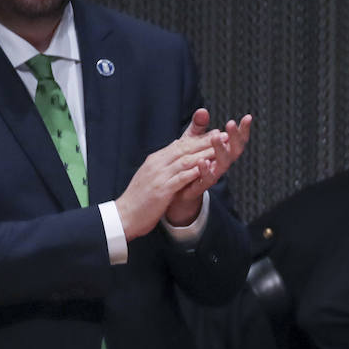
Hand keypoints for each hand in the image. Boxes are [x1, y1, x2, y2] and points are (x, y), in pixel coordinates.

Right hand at [116, 126, 218, 240]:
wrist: (124, 216)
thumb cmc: (139, 199)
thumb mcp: (151, 176)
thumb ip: (164, 165)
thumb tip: (176, 156)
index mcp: (155, 160)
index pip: (180, 144)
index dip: (199, 138)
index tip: (216, 132)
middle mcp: (157, 164)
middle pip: (185, 149)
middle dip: (206, 141)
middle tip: (224, 135)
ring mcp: (159, 176)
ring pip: (185, 161)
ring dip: (204, 153)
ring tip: (220, 148)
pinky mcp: (162, 190)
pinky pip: (180, 178)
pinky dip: (194, 171)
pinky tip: (206, 167)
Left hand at [164, 110, 253, 226]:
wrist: (179, 190)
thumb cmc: (189, 163)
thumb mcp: (192, 141)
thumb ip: (198, 127)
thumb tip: (203, 110)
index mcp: (222, 152)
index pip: (237, 140)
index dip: (243, 130)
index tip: (247, 117)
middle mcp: (221, 164)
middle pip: (235, 151)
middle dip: (235, 137)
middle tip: (230, 123)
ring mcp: (213, 175)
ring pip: (223, 164)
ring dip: (221, 150)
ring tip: (216, 137)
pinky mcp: (201, 185)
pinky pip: (207, 179)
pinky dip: (205, 170)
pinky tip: (202, 160)